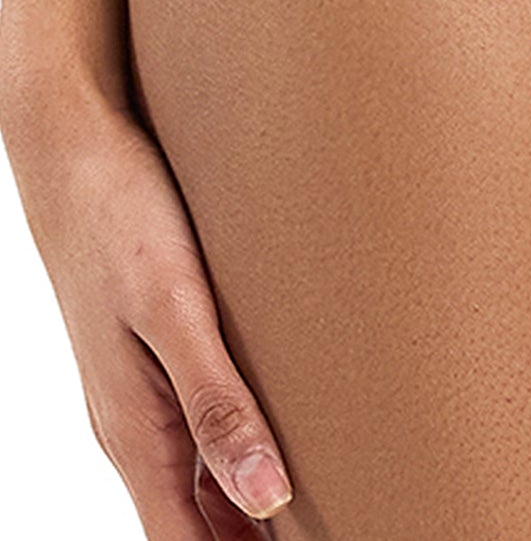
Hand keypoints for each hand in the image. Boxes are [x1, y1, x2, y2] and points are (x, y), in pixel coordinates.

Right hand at [1, 76, 292, 538]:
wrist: (74, 143)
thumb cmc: (121, 217)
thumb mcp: (174, 310)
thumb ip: (217, 405)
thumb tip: (266, 498)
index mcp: (135, 431)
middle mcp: (133, 424)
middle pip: (197, 522)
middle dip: (258, 540)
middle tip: (342, 524)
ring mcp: (140, 388)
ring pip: (199, 476)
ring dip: (251, 500)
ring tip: (329, 502)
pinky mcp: (156, 348)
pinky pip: (198, 423)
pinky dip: (242, 444)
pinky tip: (290, 430)